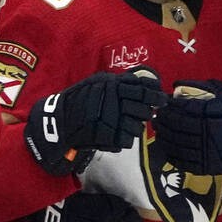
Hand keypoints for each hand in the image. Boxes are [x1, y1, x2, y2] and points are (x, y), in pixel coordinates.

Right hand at [23, 66, 166, 176]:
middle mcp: (113, 101)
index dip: (155, 94)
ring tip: (127, 124)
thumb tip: (146, 82)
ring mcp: (111, 121)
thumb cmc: (80, 99)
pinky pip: (127, 140)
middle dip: (147, 112)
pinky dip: (124, 138)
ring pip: (138, 127)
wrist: (60, 120)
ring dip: (135, 127)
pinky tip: (117, 134)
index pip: (143, 89)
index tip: (161, 97)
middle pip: (144, 109)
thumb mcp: (98, 81)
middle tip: (145, 112)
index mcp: (112, 85)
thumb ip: (121, 81)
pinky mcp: (107, 138)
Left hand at [152, 81, 221, 180]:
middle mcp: (205, 132)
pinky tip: (168, 150)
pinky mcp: (211, 166)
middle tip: (157, 117)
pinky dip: (173, 156)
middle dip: (163, 122)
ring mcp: (208, 150)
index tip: (163, 103)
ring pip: (177, 145)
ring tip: (159, 132)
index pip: (180, 110)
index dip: (168, 107)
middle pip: (175, 127)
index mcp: (209, 112)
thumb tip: (178, 85)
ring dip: (164, 138)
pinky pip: (186, 163)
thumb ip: (203, 89)